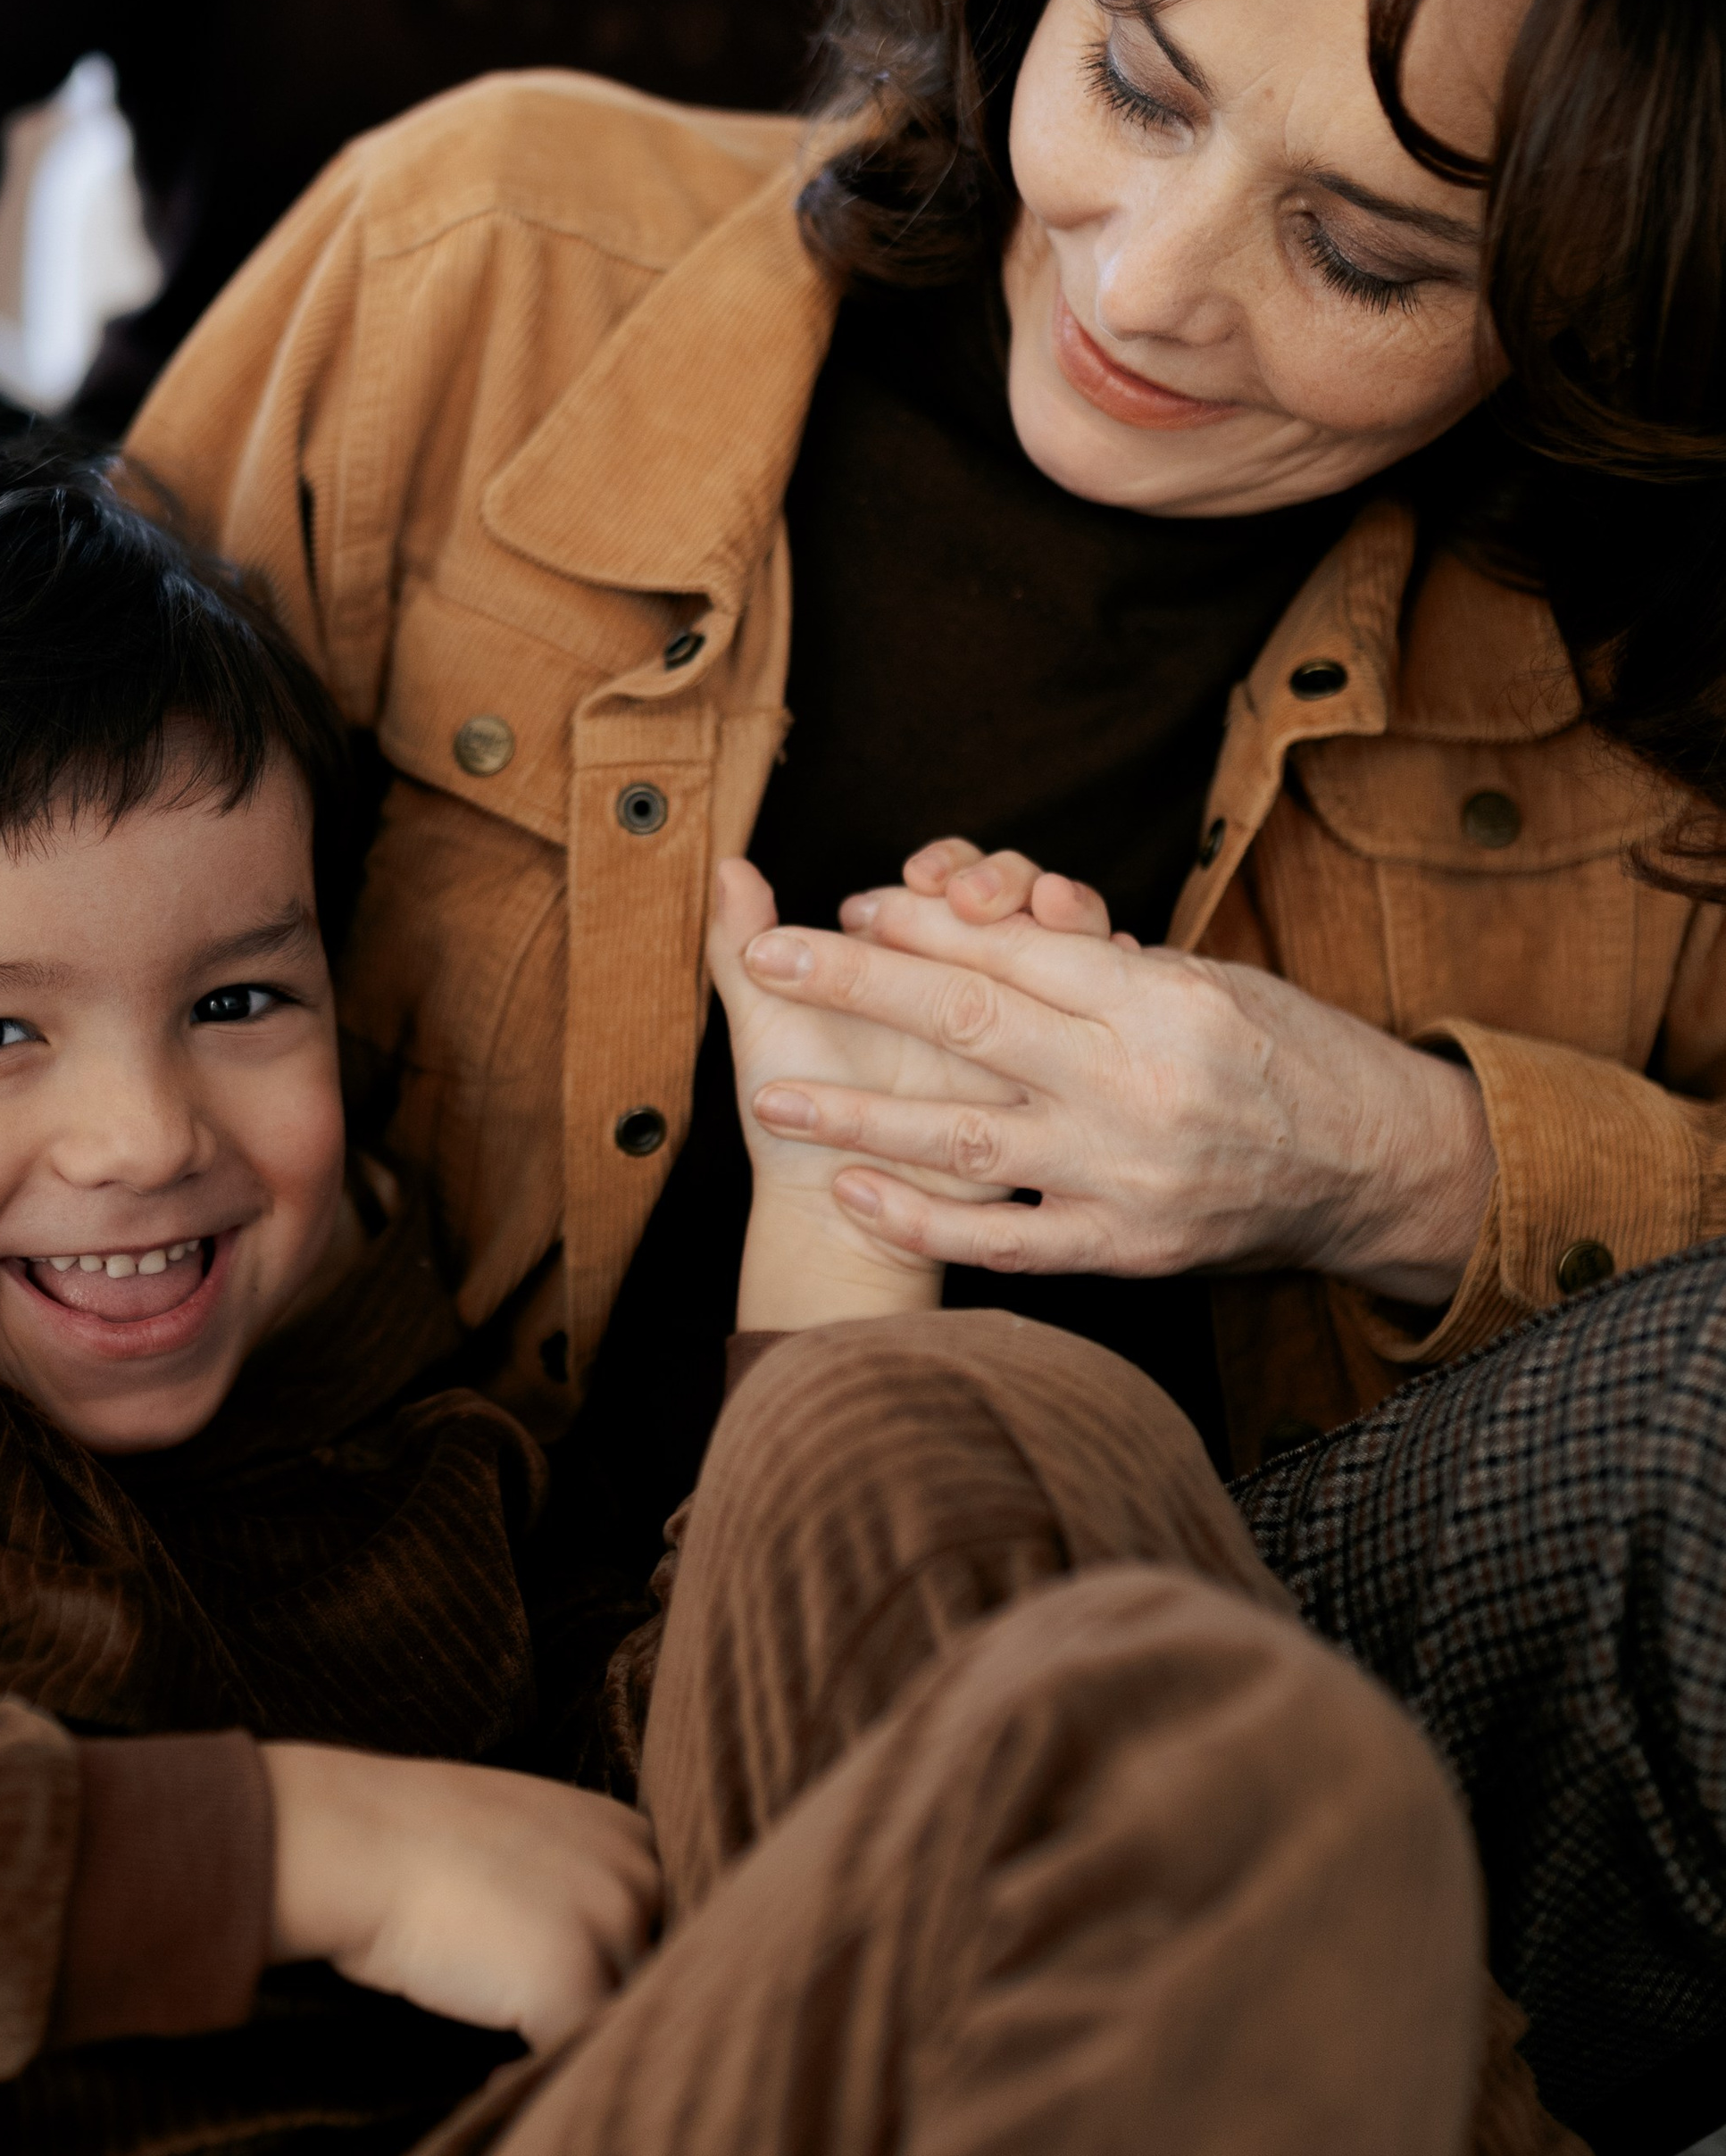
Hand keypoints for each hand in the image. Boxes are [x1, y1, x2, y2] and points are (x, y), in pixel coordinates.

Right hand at [262, 1741, 663, 2051]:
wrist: (354, 1841)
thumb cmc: (410, 1838)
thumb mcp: (521, 1833)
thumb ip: (574, 1878)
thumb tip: (585, 1949)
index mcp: (627, 1833)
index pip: (660, 1920)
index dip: (623, 1965)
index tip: (584, 1997)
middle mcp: (635, 1874)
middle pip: (653, 1971)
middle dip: (609, 2009)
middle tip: (556, 2044)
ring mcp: (609, 1926)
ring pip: (622, 2016)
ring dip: (576, 2043)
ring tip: (523, 2061)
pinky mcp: (569, 1981)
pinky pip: (575, 2054)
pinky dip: (533, 2075)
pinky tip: (491, 2075)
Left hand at [744, 845, 1494, 1305]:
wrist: (1383, 1169)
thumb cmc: (1294, 1056)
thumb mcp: (1214, 984)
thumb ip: (1107, 970)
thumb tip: (997, 936)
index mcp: (1161, 999)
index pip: (1013, 947)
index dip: (921, 924)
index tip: (851, 906)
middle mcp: (1139, 1083)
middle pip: (970, 1019)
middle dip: (857, 984)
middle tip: (771, 956)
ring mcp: (1129, 1174)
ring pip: (968, 1135)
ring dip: (861, 1112)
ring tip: (774, 1095)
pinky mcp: (1130, 1249)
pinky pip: (1008, 1240)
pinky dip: (924, 1219)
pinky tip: (854, 1192)